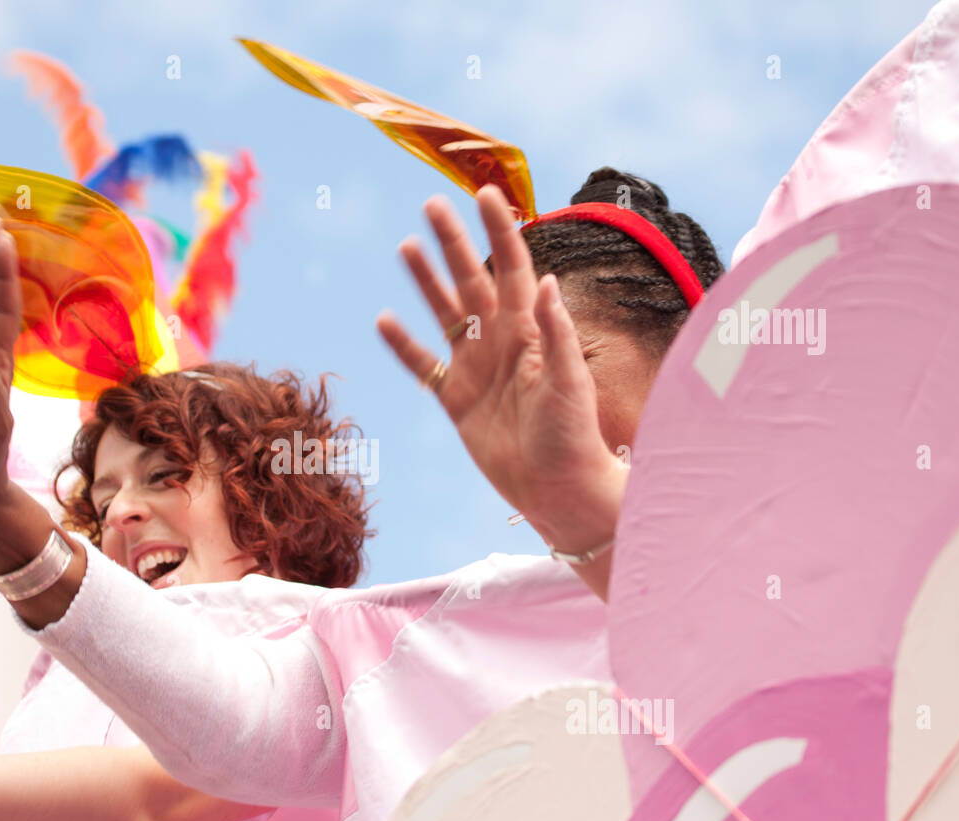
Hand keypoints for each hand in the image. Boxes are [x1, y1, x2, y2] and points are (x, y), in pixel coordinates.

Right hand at [376, 185, 623, 544]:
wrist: (556, 490)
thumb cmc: (573, 435)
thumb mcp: (569, 382)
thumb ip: (556, 332)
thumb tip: (549, 280)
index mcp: (531, 330)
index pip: (513, 267)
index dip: (498, 230)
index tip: (483, 193)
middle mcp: (501, 342)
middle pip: (472, 280)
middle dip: (454, 242)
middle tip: (432, 204)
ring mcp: (476, 369)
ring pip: (445, 314)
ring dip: (426, 281)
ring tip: (406, 246)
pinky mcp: (457, 401)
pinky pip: (425, 367)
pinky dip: (404, 346)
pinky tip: (385, 320)